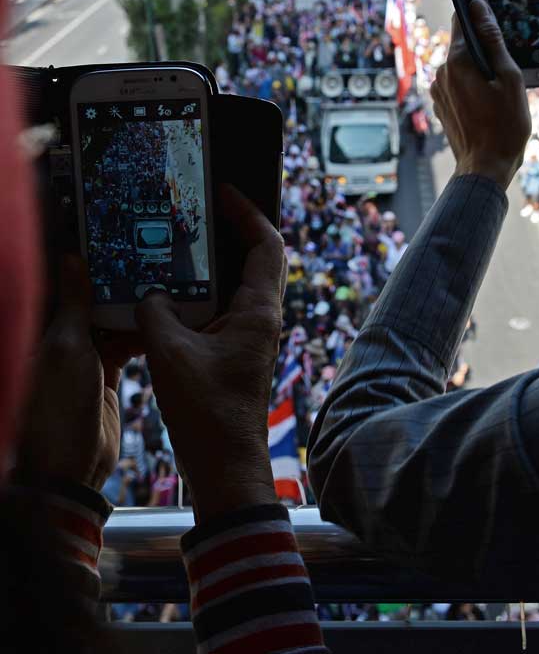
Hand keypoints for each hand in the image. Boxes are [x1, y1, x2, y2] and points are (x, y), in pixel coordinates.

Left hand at [18, 257, 138, 491]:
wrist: (70, 466)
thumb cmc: (58, 407)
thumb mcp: (67, 346)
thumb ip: (74, 303)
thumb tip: (72, 258)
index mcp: (47, 329)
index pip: (71, 288)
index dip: (92, 269)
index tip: (118, 247)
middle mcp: (65, 341)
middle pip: (95, 304)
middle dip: (118, 287)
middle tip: (149, 266)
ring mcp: (86, 360)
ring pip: (113, 324)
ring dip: (134, 313)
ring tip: (160, 293)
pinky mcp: (106, 378)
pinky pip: (126, 348)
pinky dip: (142, 338)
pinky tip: (160, 328)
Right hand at [136, 185, 286, 518]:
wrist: (225, 464)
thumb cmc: (208, 413)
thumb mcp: (170, 354)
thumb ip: (156, 313)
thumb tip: (151, 294)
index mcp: (258, 312)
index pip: (266, 245)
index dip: (248, 213)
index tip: (224, 193)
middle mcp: (261, 318)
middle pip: (258, 259)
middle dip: (233, 231)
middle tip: (201, 212)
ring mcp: (251, 336)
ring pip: (239, 285)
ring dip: (215, 265)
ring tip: (182, 246)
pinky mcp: (236, 351)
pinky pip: (223, 309)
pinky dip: (202, 295)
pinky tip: (172, 295)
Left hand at [431, 0, 530, 189]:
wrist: (485, 167)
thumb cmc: (503, 126)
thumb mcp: (510, 77)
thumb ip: (493, 40)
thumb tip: (478, 8)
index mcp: (456, 62)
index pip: (461, 22)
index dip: (478, 18)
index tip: (493, 25)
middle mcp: (440, 74)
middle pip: (463, 47)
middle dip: (484, 53)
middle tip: (504, 75)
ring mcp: (438, 91)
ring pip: (461, 68)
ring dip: (478, 73)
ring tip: (496, 95)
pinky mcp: (440, 106)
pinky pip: (457, 86)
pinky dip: (471, 89)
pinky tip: (486, 106)